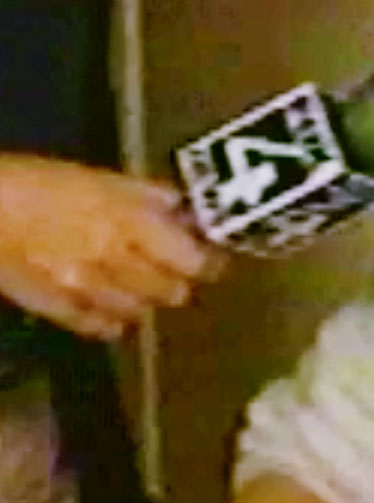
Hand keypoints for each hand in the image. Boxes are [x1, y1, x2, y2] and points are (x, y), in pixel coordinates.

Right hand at [0, 155, 224, 339]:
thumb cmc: (32, 180)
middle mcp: (116, 260)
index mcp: (130, 222)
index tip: (212, 260)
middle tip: (173, 272)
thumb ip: (145, 194)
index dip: (208, 263)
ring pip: (139, 312)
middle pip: (171, 291)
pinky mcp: (56, 308)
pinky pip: (98, 326)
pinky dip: (110, 321)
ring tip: (138, 287)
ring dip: (144, 300)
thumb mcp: (95, 176)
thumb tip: (182, 207)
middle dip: (176, 282)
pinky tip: (111, 312)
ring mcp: (86, 288)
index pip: (192, 260)